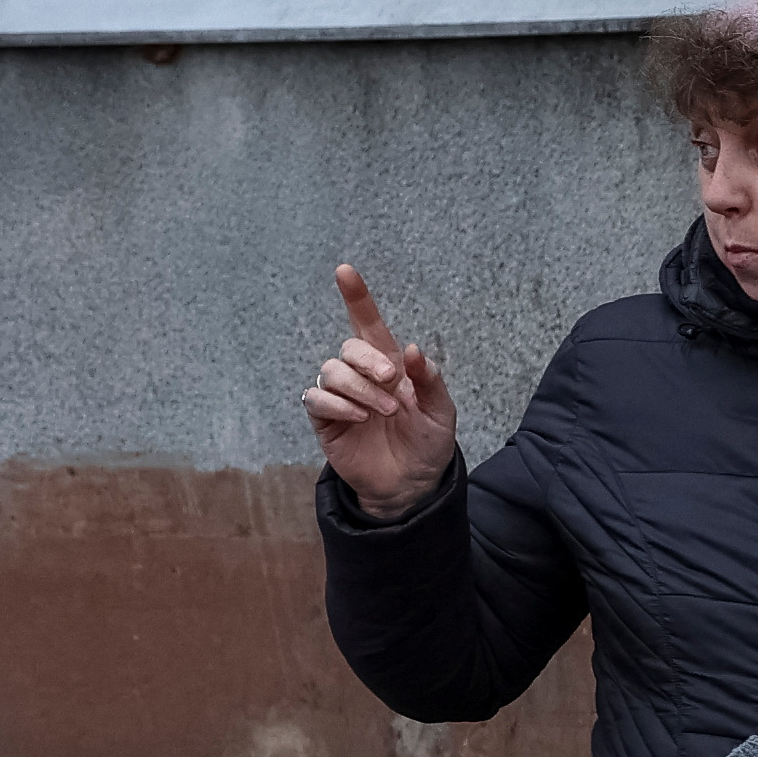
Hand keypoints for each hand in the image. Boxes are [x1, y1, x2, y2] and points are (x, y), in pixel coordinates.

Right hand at [307, 263, 459, 514]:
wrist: (412, 485)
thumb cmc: (427, 444)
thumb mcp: (441, 412)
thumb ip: (429, 380)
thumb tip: (411, 350)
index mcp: (389, 365)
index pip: (367, 324)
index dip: (356, 297)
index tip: (345, 271)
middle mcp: (361, 376)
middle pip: (348, 348)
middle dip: (368, 360)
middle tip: (391, 382)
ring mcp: (341, 397)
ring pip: (331, 371)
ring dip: (359, 388)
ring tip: (384, 412)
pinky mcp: (325, 420)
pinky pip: (316, 398)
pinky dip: (337, 405)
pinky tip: (359, 419)